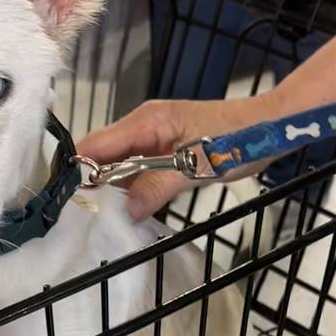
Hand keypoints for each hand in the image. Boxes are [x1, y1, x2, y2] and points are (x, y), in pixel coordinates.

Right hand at [77, 95, 276, 221]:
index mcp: (145, 121)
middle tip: (81, 213)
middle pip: (103, 152)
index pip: (98, 143)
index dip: (79, 168)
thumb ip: (156, 187)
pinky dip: (129, 184)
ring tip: (98, 215)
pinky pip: (136, 165)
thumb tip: (123, 213)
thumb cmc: (235, 141)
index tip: (67, 197)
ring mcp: (151, 135)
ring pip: (118, 160)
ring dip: (110, 184)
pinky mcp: (162, 146)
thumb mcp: (196, 167)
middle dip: (91, 180)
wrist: (269, 126)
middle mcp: (141, 125)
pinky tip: (125, 206)